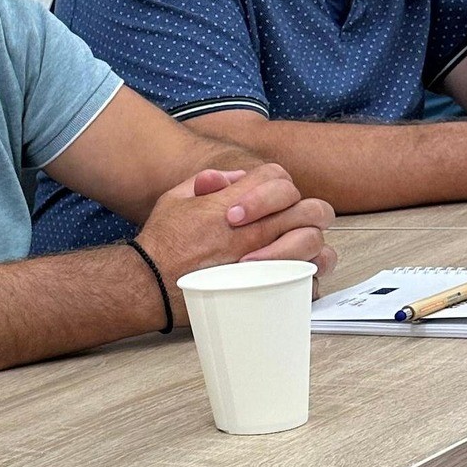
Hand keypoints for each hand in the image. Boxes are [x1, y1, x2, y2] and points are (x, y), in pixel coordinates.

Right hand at [137, 165, 335, 325]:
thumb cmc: (161, 244)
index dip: (273, 184)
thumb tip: (231, 179)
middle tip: (291, 220)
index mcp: (233, 203)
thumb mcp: (176, 198)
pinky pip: (308, 282)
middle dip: (304, 210)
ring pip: (315, 243)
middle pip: (308, 208)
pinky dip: (305, 277)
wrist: (152, 285)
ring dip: (309, 242)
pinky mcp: (267, 290)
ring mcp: (264, 261)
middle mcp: (254, 230)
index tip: (262, 200)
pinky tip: (292, 274)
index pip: (278, 176)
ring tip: (295, 247)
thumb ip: (207, 181)